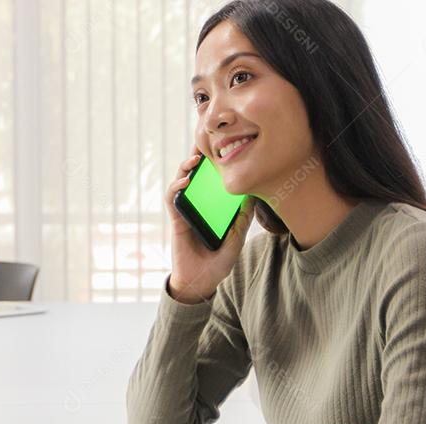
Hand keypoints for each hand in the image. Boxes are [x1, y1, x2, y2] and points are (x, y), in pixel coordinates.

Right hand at [166, 151, 254, 303]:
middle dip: (199, 156)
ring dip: (186, 167)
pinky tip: (185, 181)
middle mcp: (199, 206)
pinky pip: (172, 200)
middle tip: (205, 140)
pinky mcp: (176, 220)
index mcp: (213, 208)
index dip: (216, 164)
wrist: (201, 282)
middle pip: (197, 176)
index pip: (213, 181)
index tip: (225, 147)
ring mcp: (186, 211)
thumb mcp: (236, 239)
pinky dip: (176, 188)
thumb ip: (242, 220)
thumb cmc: (218, 263)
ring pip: (182, 182)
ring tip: (195, 157)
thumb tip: (253, 198)